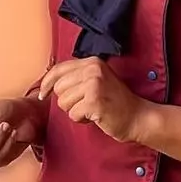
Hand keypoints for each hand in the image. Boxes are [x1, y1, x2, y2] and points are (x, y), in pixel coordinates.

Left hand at [37, 58, 152, 143]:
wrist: (138, 116)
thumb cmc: (115, 102)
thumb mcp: (95, 81)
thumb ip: (76, 77)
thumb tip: (48, 83)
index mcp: (91, 62)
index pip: (58, 69)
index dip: (46, 83)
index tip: (42, 94)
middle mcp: (92, 69)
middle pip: (59, 88)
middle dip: (68, 101)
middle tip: (86, 104)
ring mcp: (94, 84)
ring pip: (64, 103)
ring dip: (75, 111)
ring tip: (92, 109)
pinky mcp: (94, 101)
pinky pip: (73, 114)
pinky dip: (82, 119)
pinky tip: (96, 116)